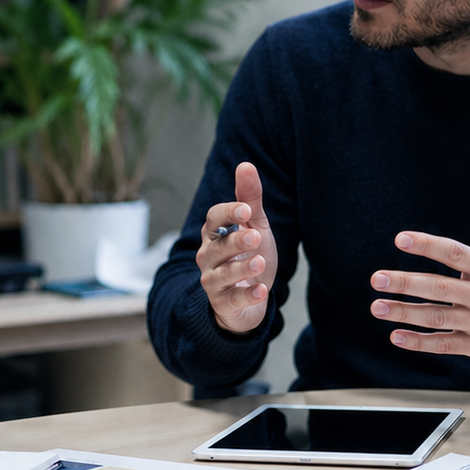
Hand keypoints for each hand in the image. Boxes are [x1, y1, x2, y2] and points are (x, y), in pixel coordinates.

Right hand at [197, 161, 279, 333]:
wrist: (249, 298)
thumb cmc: (249, 255)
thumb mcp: (255, 226)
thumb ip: (249, 199)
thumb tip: (246, 165)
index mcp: (214, 234)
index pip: (214, 219)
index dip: (228, 213)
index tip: (245, 209)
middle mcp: (208, 256)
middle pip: (218, 247)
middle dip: (236, 241)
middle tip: (255, 236)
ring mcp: (213, 281)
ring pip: (223, 274)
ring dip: (241, 268)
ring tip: (260, 263)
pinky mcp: (223, 304)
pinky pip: (232, 299)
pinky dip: (246, 295)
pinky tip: (261, 291)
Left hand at [369, 188, 469, 365]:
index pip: (454, 253)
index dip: (427, 245)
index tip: (401, 239)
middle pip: (439, 287)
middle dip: (405, 283)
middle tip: (376, 279)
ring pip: (437, 317)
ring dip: (404, 313)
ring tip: (376, 307)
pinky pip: (444, 344)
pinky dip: (420, 343)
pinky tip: (396, 336)